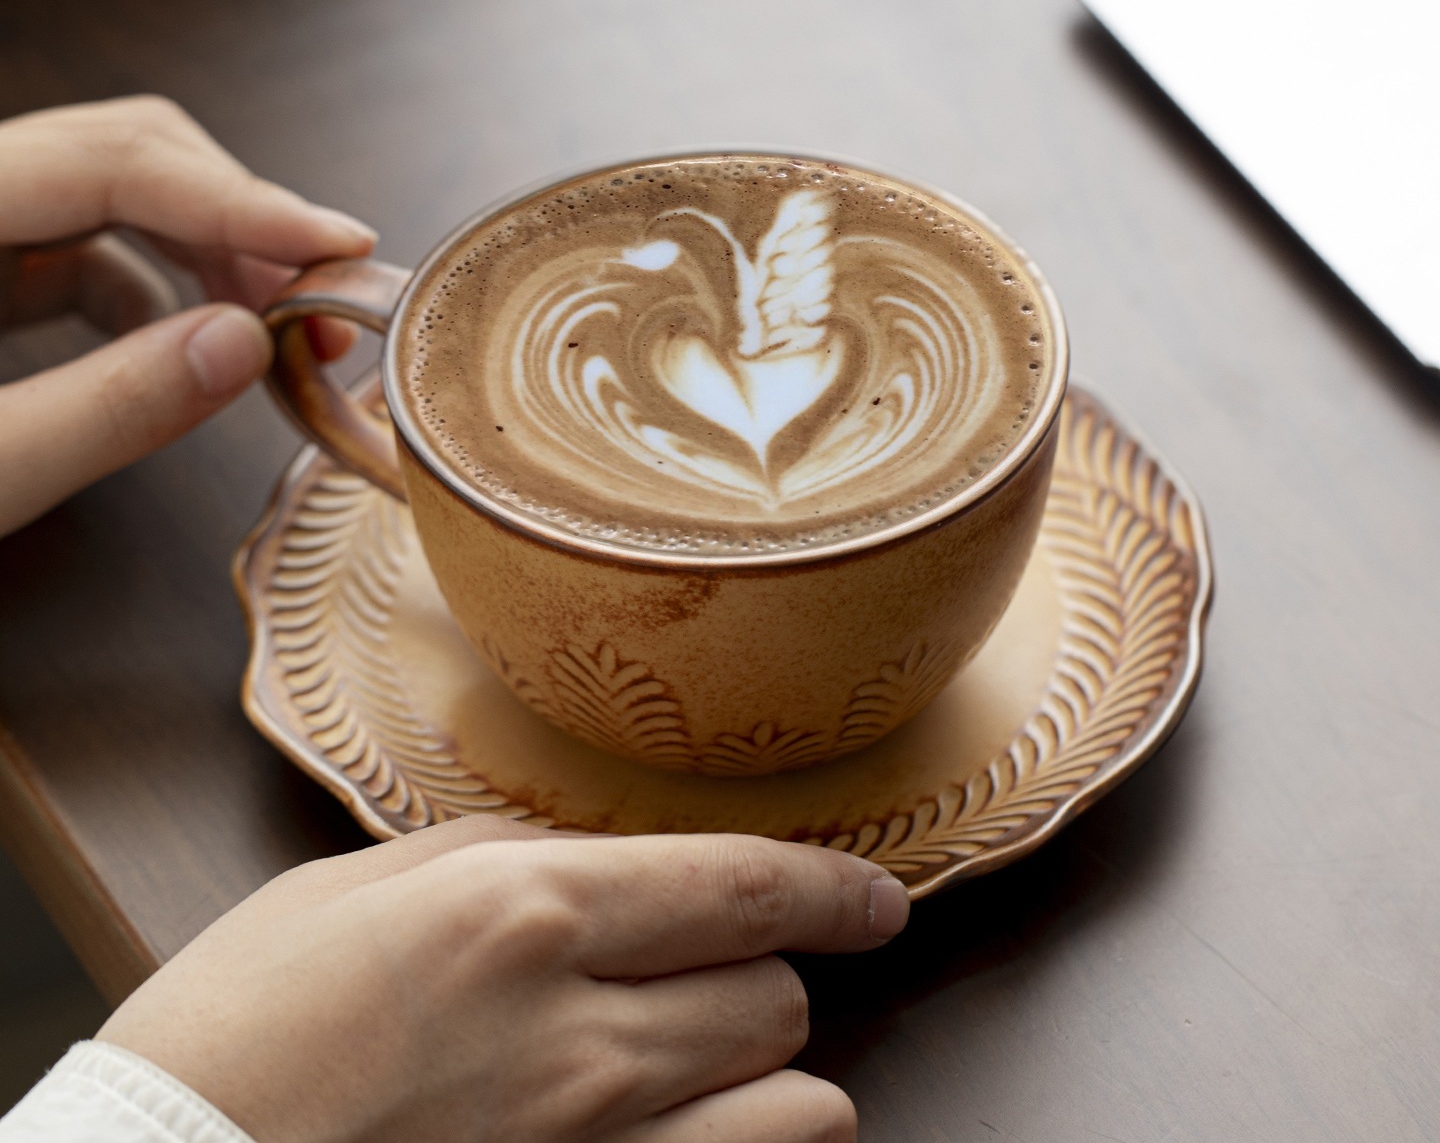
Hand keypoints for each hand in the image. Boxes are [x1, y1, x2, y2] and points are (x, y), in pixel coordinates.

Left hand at [0, 96, 375, 535]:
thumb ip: (103, 409)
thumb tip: (246, 345)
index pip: (111, 161)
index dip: (242, 201)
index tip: (340, 245)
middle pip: (121, 152)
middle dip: (236, 219)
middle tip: (320, 300)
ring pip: (110, 196)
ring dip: (207, 252)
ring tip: (277, 328)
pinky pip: (76, 248)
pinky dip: (154, 286)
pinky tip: (192, 346)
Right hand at [98, 815, 909, 1142]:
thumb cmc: (235, 1028)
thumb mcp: (359, 889)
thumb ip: (500, 856)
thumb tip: (593, 856)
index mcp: (524, 916)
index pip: (742, 884)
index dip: (831, 886)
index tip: (875, 896)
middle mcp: (579, 1037)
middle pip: (772, 991)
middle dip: (759, 969)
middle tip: (702, 969)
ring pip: (797, 1102)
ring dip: (766, 1068)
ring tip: (704, 1056)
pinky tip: (691, 1126)